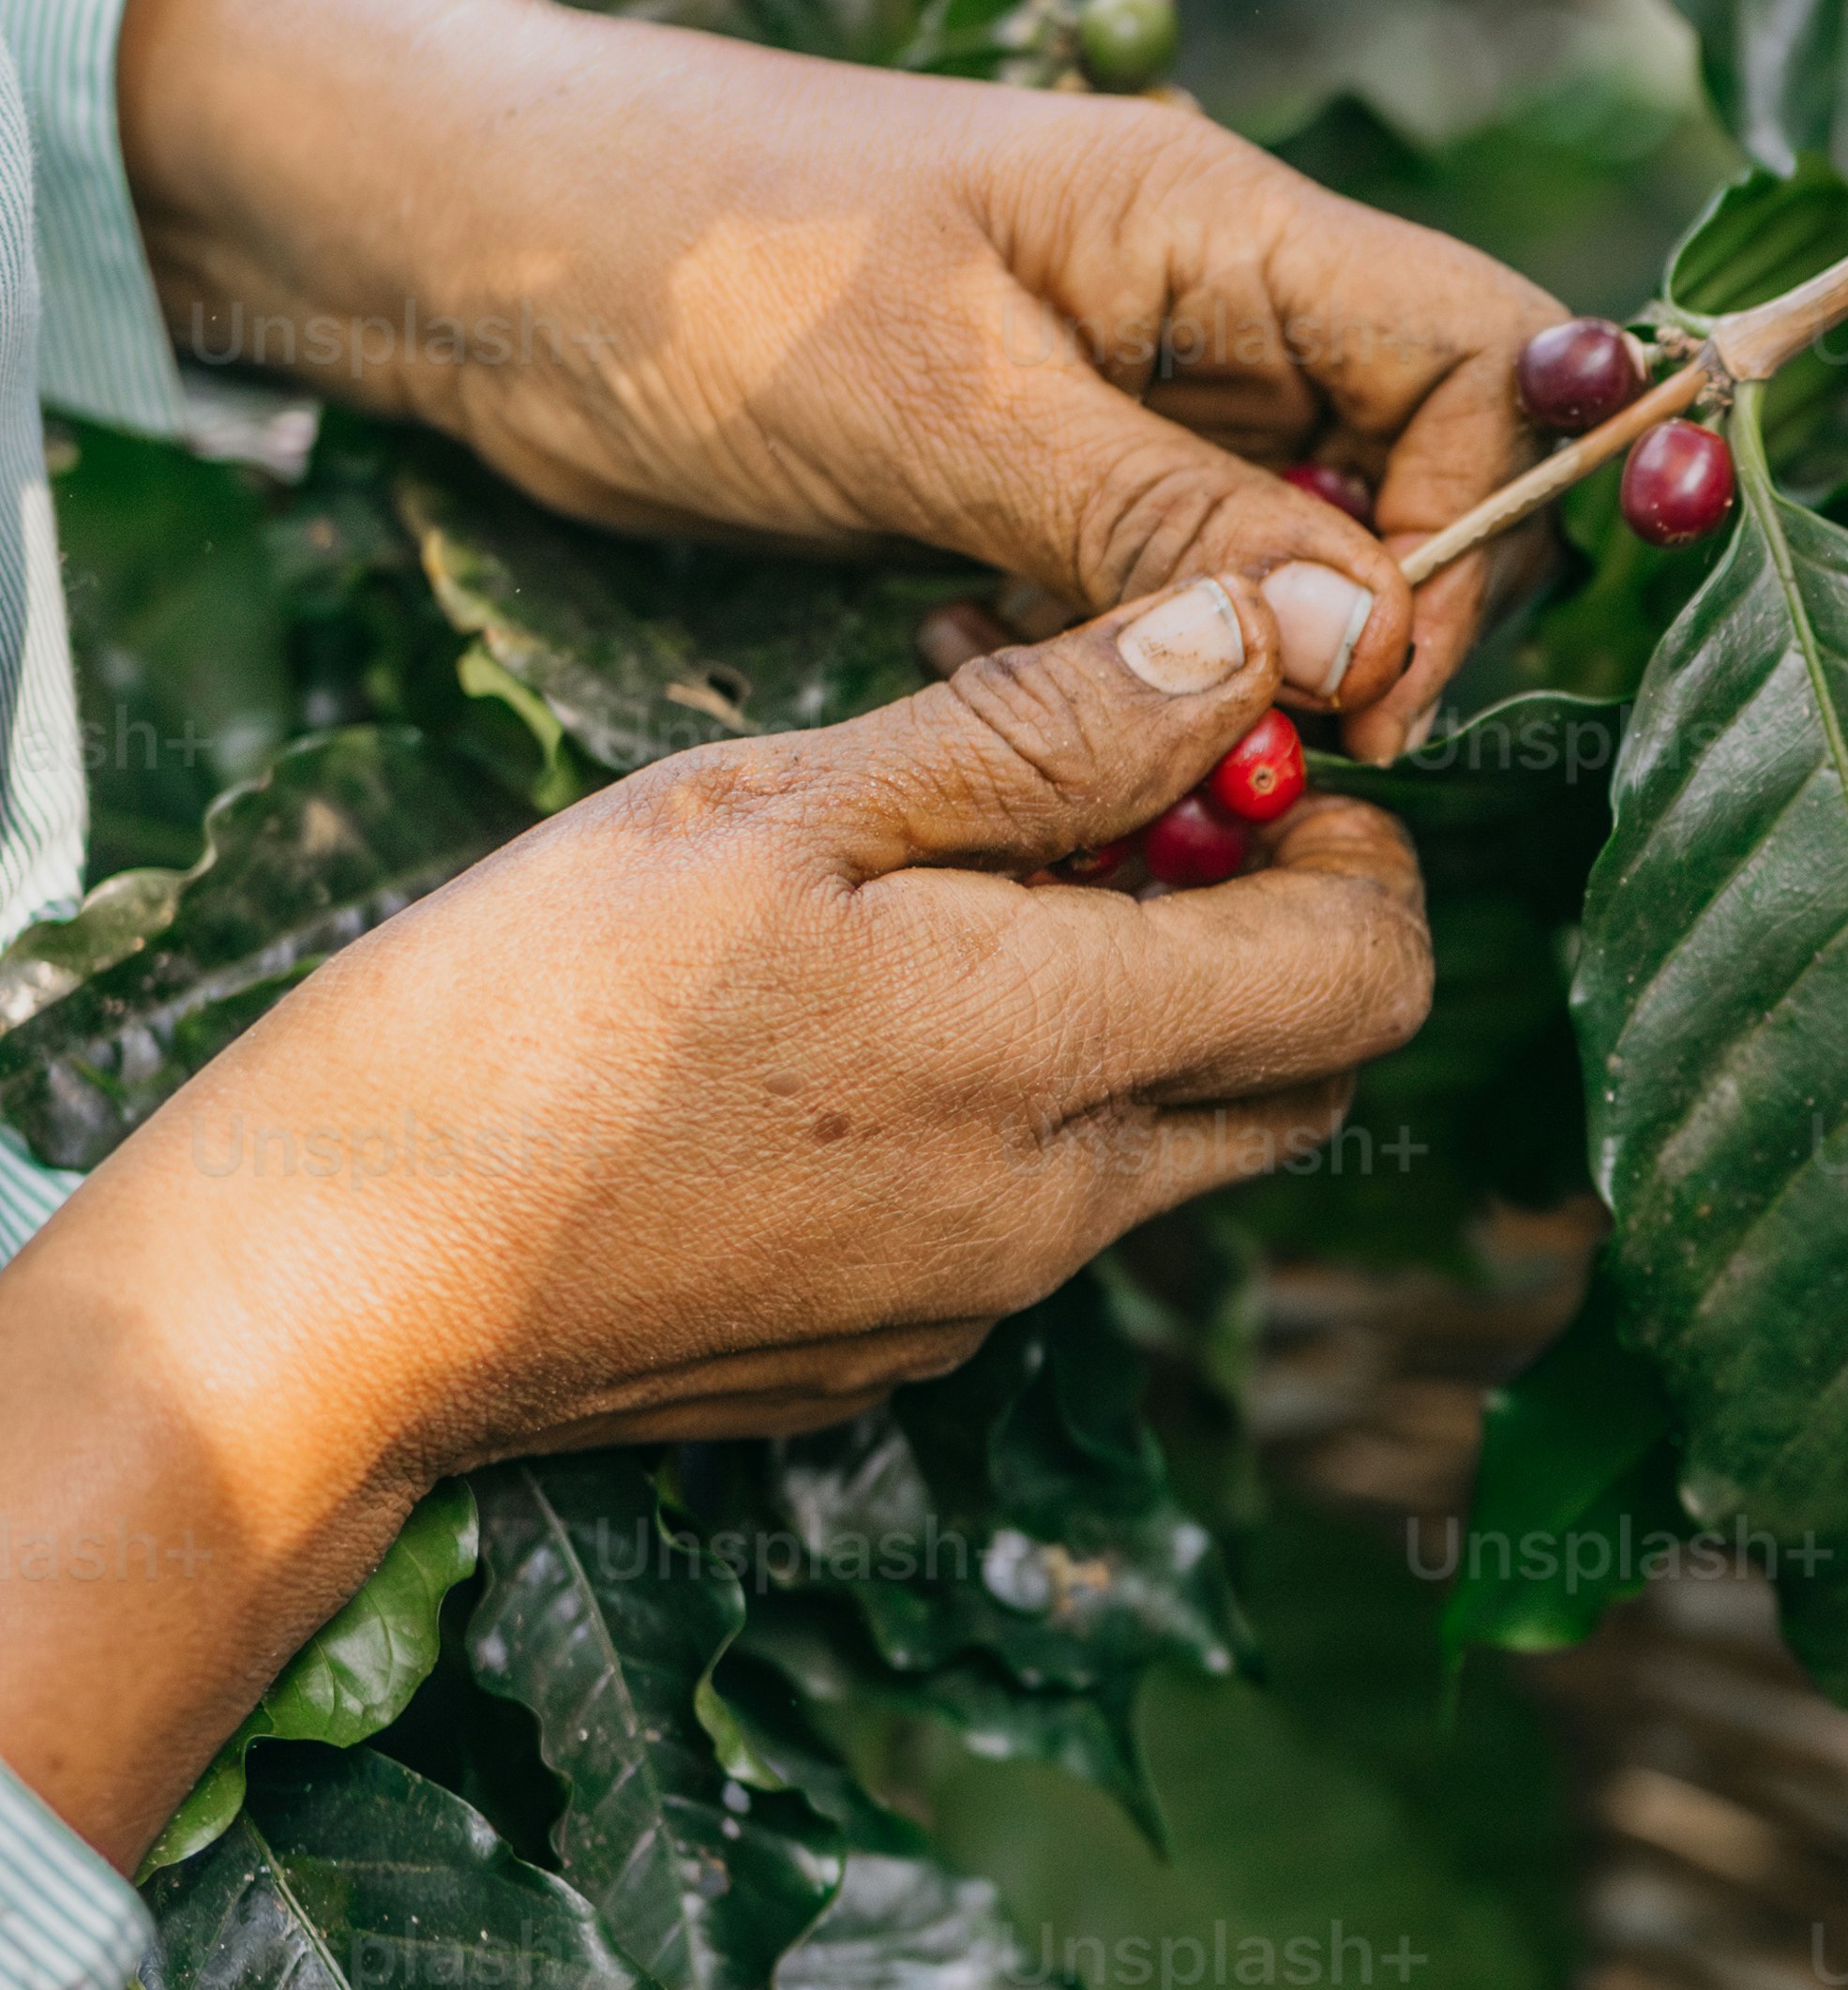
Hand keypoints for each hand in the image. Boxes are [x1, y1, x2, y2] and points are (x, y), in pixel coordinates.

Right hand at [0, 575, 1421, 1864]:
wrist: (336, 1289)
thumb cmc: (520, 1016)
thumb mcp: (773, 803)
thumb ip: (1039, 734)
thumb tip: (1245, 644)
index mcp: (1050, 1058)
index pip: (1369, 973)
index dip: (1351, 843)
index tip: (1231, 755)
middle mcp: (1058, 1210)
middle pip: (1312, 1074)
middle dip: (1276, 927)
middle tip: (1120, 810)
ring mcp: (980, 1297)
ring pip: (1176, 1145)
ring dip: (1143, 1011)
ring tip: (958, 891)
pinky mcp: (893, 1344)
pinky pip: (1041, 1213)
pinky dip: (1025, 1101)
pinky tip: (855, 1019)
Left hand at [115, 0, 1562, 760]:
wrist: (475, 251)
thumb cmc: (696, 266)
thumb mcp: (942, 406)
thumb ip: (1162, 523)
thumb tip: (1362, 634)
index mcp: (1215, 220)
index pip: (1478, 355)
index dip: (1474, 527)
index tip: (1373, 686)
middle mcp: (1202, 299)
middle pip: (1410, 467)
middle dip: (1364, 625)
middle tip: (1269, 760)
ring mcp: (1124, 390)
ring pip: (1284, 553)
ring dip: (1232, 666)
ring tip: (1118, 725)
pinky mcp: (1035, 470)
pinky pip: (1157, 589)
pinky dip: (1117, 662)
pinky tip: (998, 669)